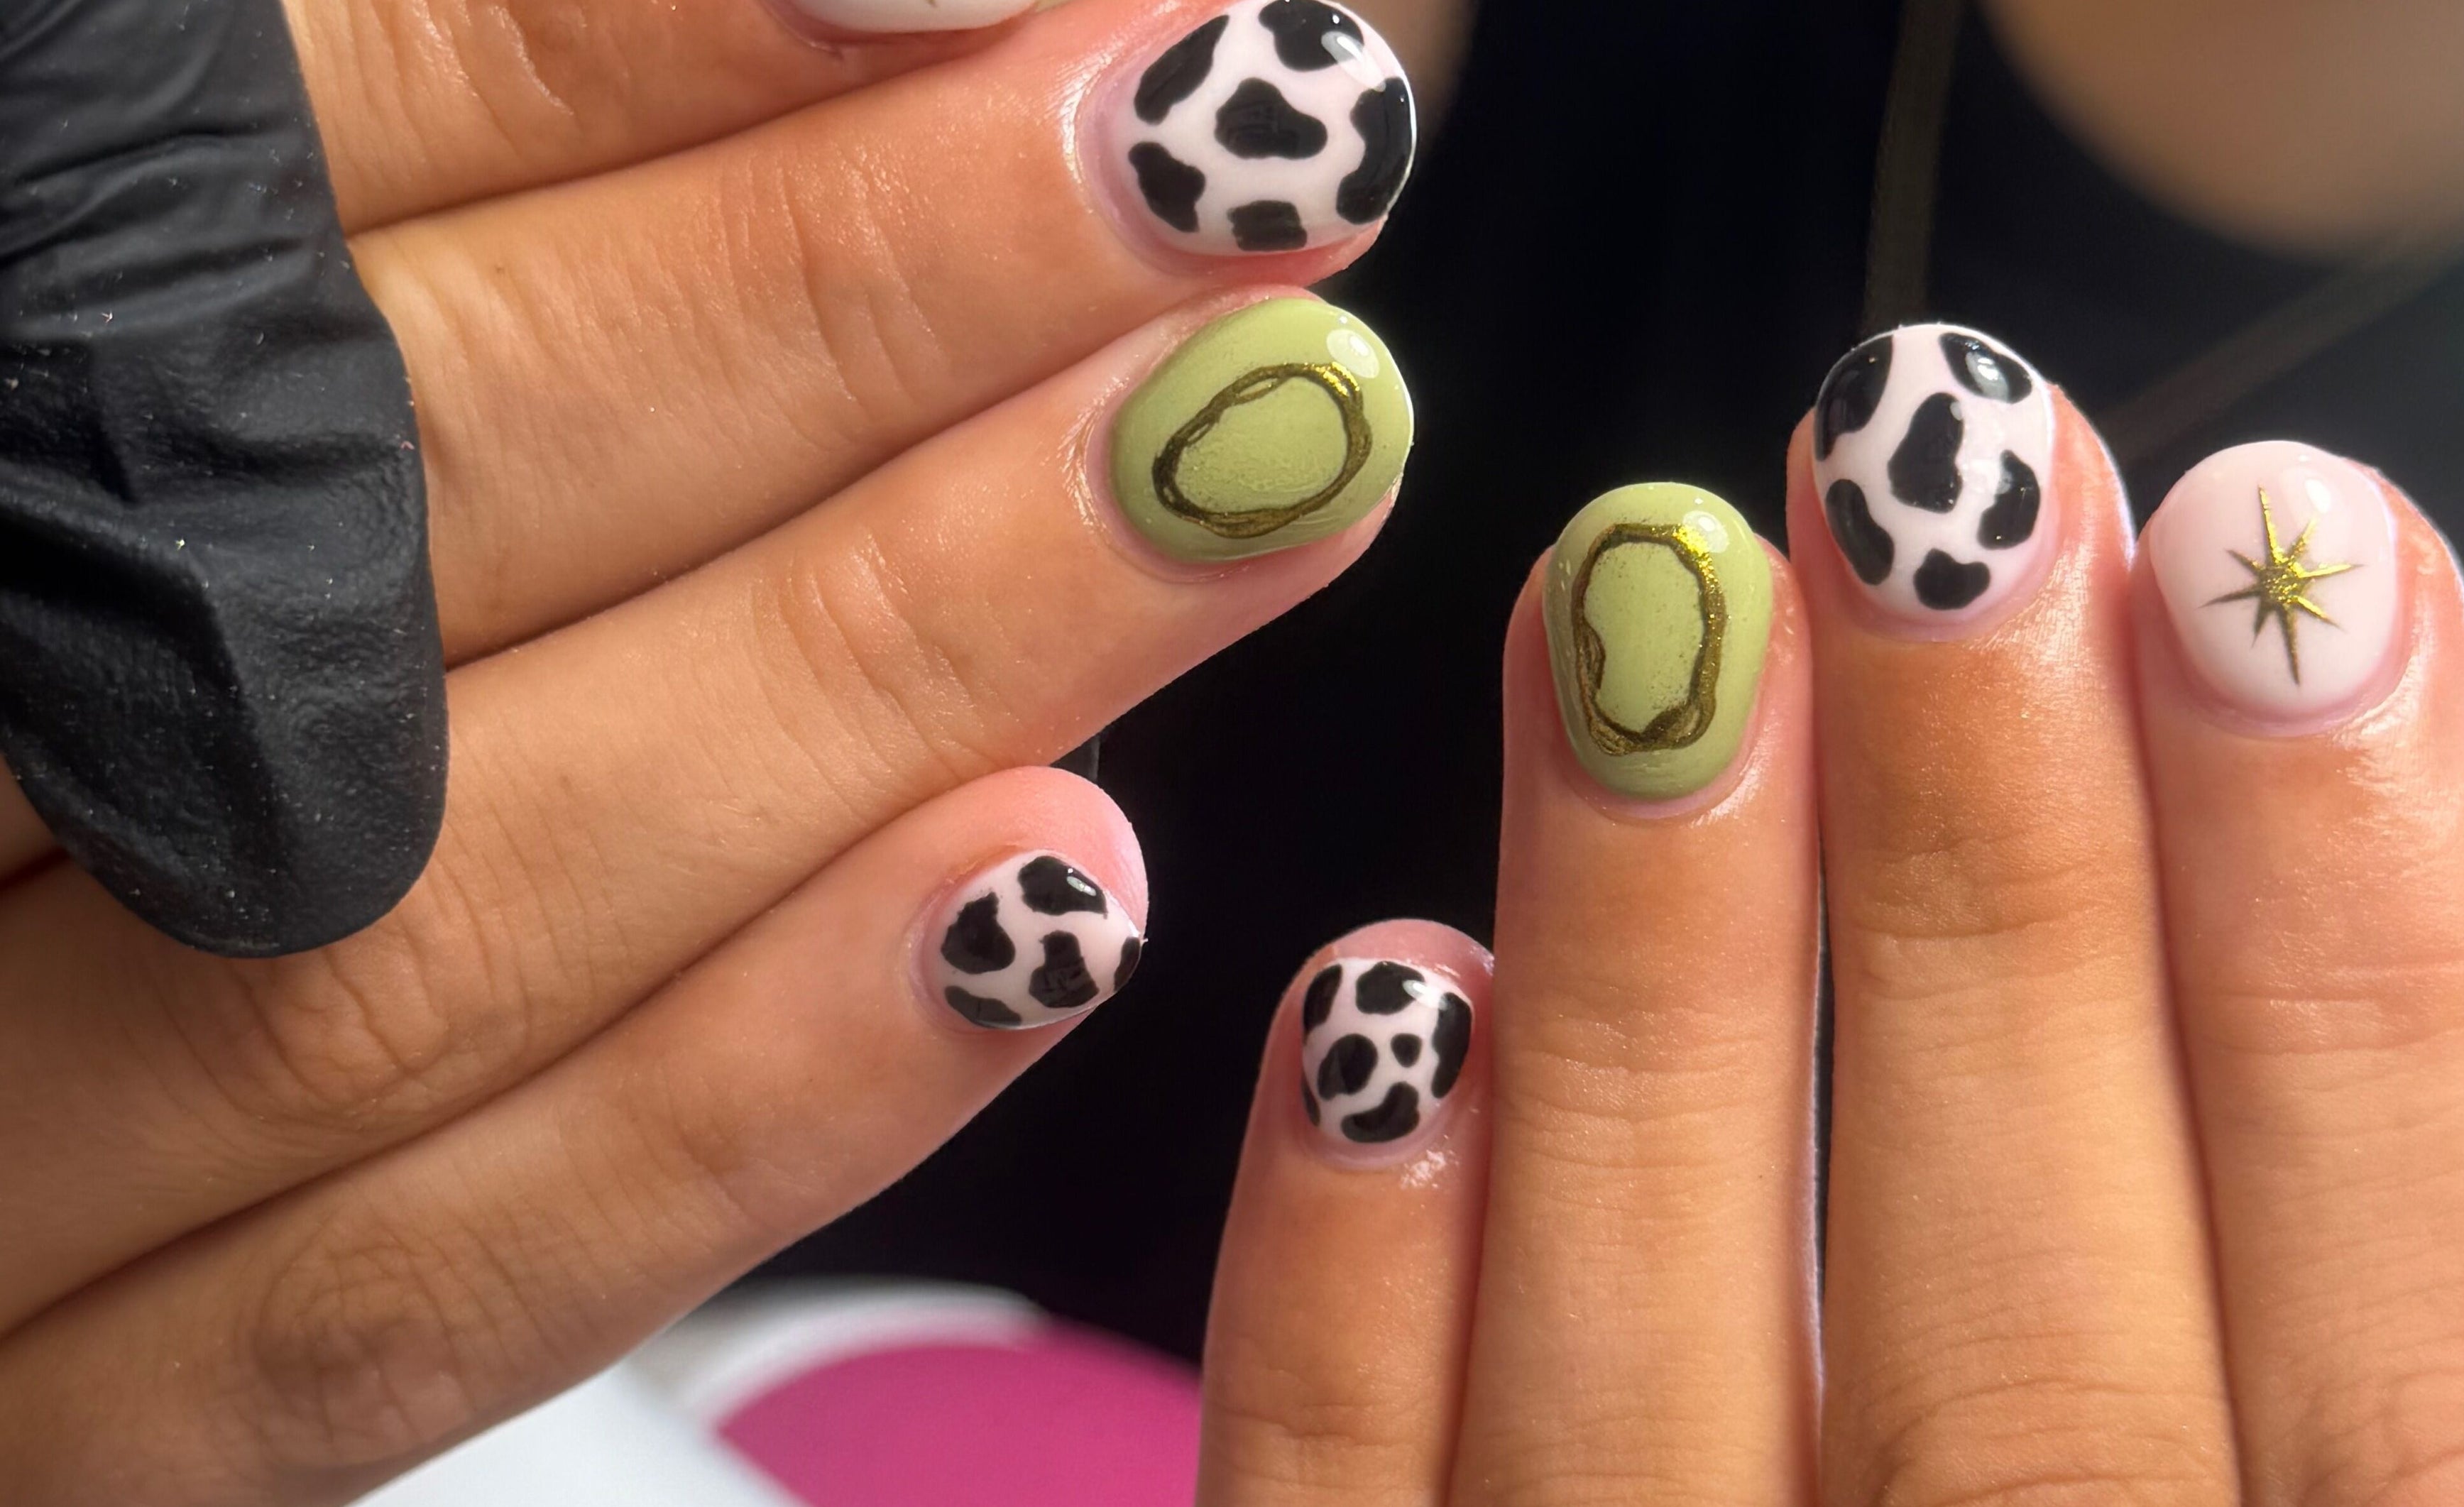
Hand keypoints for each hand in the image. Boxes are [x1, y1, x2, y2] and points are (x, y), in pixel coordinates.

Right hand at [0, 0, 1417, 1498]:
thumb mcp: (190, 342)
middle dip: (842, 316)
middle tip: (1226, 158)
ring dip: (897, 667)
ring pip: (442, 906)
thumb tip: (907, 1)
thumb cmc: (127, 557)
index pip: (261, 201)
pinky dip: (747, 1102)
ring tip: (1258, 466)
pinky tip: (1059, 901)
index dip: (641, 68)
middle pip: (387, 510)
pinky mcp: (85, 1404)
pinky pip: (412, 1294)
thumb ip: (444, 160)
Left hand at [1192, 325, 2463, 1503]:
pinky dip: (1351, 1306)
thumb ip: (2444, 1365)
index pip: (2454, 1414)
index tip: (2289, 565)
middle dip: (1997, 886)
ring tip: (1640, 613)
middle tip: (1930, 477)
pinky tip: (1372, 1009)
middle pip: (2034, 1375)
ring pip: (1656, 1432)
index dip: (2382, 967)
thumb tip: (2335, 818)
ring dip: (1656, 995)